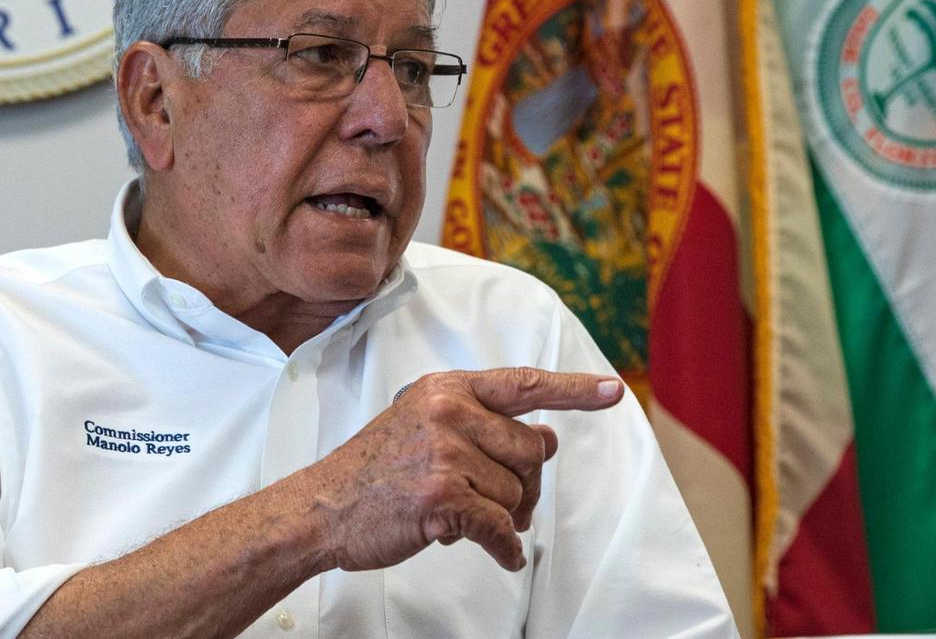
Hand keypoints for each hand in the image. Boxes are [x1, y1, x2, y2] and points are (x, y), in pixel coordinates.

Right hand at [302, 367, 622, 572]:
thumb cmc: (375, 469)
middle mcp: (448, 410)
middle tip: (494, 500)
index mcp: (446, 388)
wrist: (323, 506)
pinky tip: (500, 553)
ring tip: (467, 517)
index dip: (573, 389)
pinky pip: (501, 528)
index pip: (523, 383)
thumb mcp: (425, 426)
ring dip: (503, 515)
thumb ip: (484, 424)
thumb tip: (547, 437)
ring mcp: (444, 452)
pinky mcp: (442, 496)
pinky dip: (505, 548)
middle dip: (522, 484)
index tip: (612, 391)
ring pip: (518, 493)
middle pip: (531, 451)